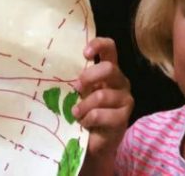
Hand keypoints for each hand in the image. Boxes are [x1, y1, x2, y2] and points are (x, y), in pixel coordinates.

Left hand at [73, 37, 132, 174]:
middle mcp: (120, 81)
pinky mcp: (123, 117)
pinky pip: (101, 114)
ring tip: (76, 113)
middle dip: (89, 77)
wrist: (94, 141)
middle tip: (76, 88)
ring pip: (102, 95)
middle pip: (109, 68)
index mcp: (109, 69)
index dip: (98, 45)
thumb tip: (59, 67)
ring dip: (84, 105)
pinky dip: (88, 119)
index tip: (84, 53)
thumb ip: (78, 79)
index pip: (110, 48)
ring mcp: (125, 99)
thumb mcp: (80, 90)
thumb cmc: (85, 108)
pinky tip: (85, 123)